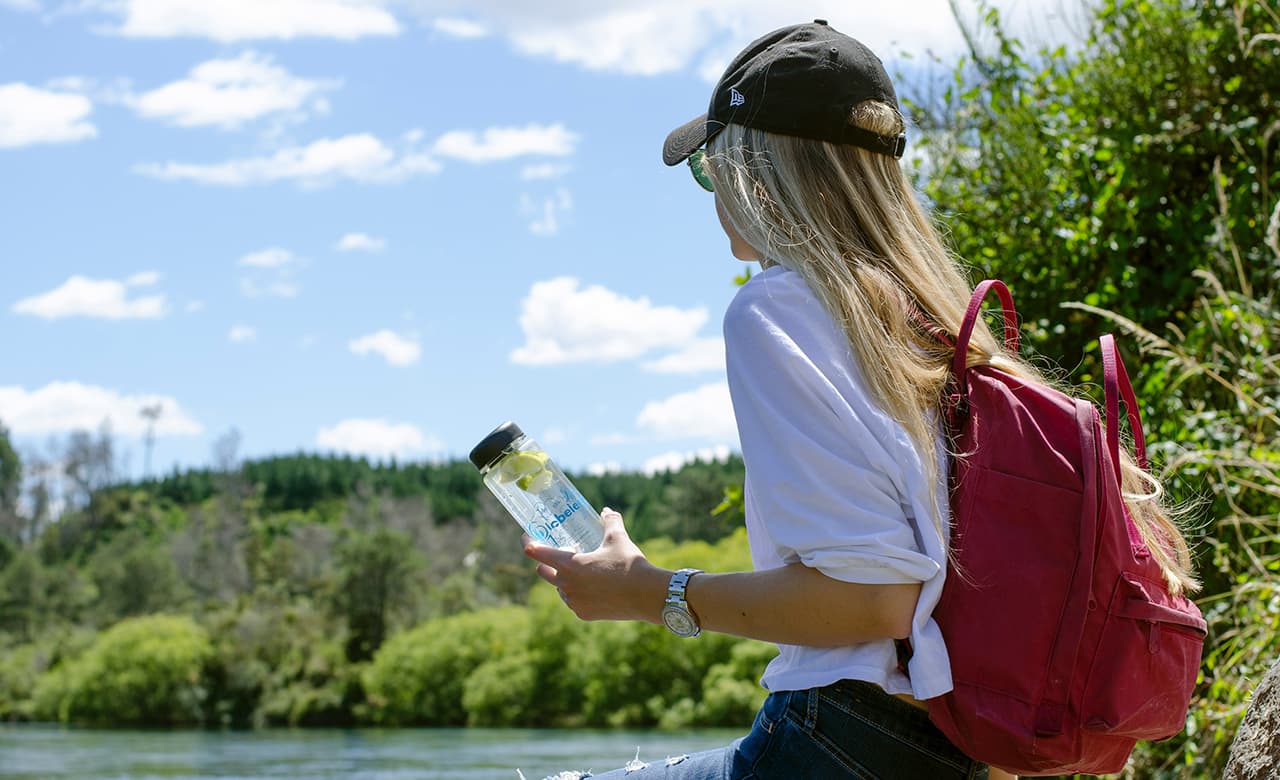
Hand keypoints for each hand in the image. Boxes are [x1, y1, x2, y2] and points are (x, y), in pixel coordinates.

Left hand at [523, 508, 668, 622]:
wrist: (646, 595)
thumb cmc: (629, 564)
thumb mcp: (618, 538)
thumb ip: (609, 521)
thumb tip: (606, 510)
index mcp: (570, 564)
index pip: (537, 553)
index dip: (529, 543)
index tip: (526, 538)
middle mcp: (567, 584)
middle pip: (543, 572)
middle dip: (547, 562)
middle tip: (565, 553)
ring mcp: (574, 602)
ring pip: (559, 588)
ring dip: (564, 578)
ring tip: (582, 570)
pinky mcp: (584, 614)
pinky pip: (573, 601)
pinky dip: (577, 593)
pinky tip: (591, 587)